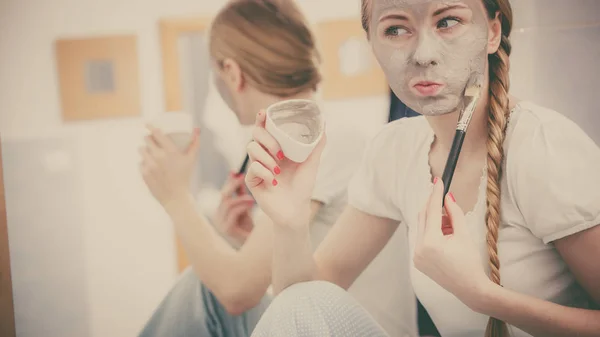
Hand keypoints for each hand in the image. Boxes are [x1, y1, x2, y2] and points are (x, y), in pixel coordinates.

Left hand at [139, 125, 199, 207]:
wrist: (176, 197)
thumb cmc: (185, 177)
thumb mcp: (191, 159)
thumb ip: (195, 143)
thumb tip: (197, 129)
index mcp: (170, 151)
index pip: (156, 133)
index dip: (150, 127)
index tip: (147, 124)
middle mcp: (158, 157)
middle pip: (146, 139)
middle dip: (149, 138)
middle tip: (151, 140)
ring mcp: (150, 165)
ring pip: (141, 150)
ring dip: (145, 149)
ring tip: (150, 151)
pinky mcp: (144, 173)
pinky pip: (141, 162)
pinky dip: (145, 163)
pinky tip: (149, 164)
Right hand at [214, 172, 255, 245]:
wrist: (255, 246)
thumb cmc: (249, 226)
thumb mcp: (245, 207)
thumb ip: (241, 194)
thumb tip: (239, 174)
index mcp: (222, 209)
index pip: (224, 192)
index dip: (229, 181)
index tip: (236, 171)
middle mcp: (219, 215)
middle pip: (224, 195)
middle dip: (233, 185)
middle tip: (244, 177)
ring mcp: (221, 223)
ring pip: (227, 203)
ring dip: (240, 197)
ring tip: (251, 195)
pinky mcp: (227, 229)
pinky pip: (232, 213)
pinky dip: (242, 206)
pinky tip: (251, 203)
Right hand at [245, 110, 325, 228]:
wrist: (296, 210)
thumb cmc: (303, 187)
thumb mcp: (312, 163)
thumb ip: (317, 144)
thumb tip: (324, 124)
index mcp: (277, 148)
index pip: (266, 129)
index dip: (262, 119)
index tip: (264, 113)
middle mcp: (265, 155)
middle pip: (255, 135)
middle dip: (267, 139)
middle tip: (281, 153)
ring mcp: (257, 166)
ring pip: (251, 148)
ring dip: (266, 157)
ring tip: (278, 171)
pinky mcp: (252, 180)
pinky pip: (253, 168)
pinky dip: (264, 172)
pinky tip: (273, 182)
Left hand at [413, 178, 490, 307]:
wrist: (470, 288)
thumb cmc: (470, 261)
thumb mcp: (464, 234)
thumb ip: (454, 213)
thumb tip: (447, 197)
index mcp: (430, 242)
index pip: (431, 211)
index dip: (435, 194)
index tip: (438, 180)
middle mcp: (419, 249)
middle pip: (422, 217)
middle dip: (434, 207)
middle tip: (446, 201)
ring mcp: (415, 256)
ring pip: (421, 227)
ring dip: (434, 221)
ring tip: (452, 228)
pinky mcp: (416, 261)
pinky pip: (421, 239)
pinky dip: (431, 233)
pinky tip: (446, 237)